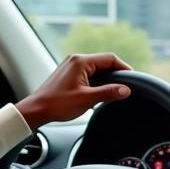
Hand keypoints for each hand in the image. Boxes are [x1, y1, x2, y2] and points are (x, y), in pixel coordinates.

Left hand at [15, 53, 131, 128]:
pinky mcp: (68, 74)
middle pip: (103, 62)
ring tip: (112, 92)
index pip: (110, 58)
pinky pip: (88, 73)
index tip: (132, 79)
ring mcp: (71, 66)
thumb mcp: (87, 99)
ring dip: (105, 79)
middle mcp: (76, 60)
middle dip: (115, 74)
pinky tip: (98, 93)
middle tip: (124, 87)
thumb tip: (126, 89)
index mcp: (81, 61)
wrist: (37, 109)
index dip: (124, 68)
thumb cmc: (58, 104)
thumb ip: (108, 92)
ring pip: (96, 68)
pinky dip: (96, 81)